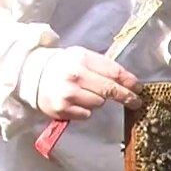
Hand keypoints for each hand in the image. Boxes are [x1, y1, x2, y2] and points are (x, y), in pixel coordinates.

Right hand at [24, 46, 142, 120]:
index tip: (138, 87)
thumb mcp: (82, 57)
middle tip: (136, 101)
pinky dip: (86, 110)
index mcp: (82, 59)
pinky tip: (77, 102)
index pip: (113, 72)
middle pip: (110, 90)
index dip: (129, 81)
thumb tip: (129, 80)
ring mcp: (68, 94)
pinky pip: (86, 114)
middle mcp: (75, 76)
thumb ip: (103, 66)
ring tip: (87, 94)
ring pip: (99, 103)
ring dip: (99, 100)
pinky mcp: (62, 110)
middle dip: (127, 96)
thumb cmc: (63, 65)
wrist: (31, 75)